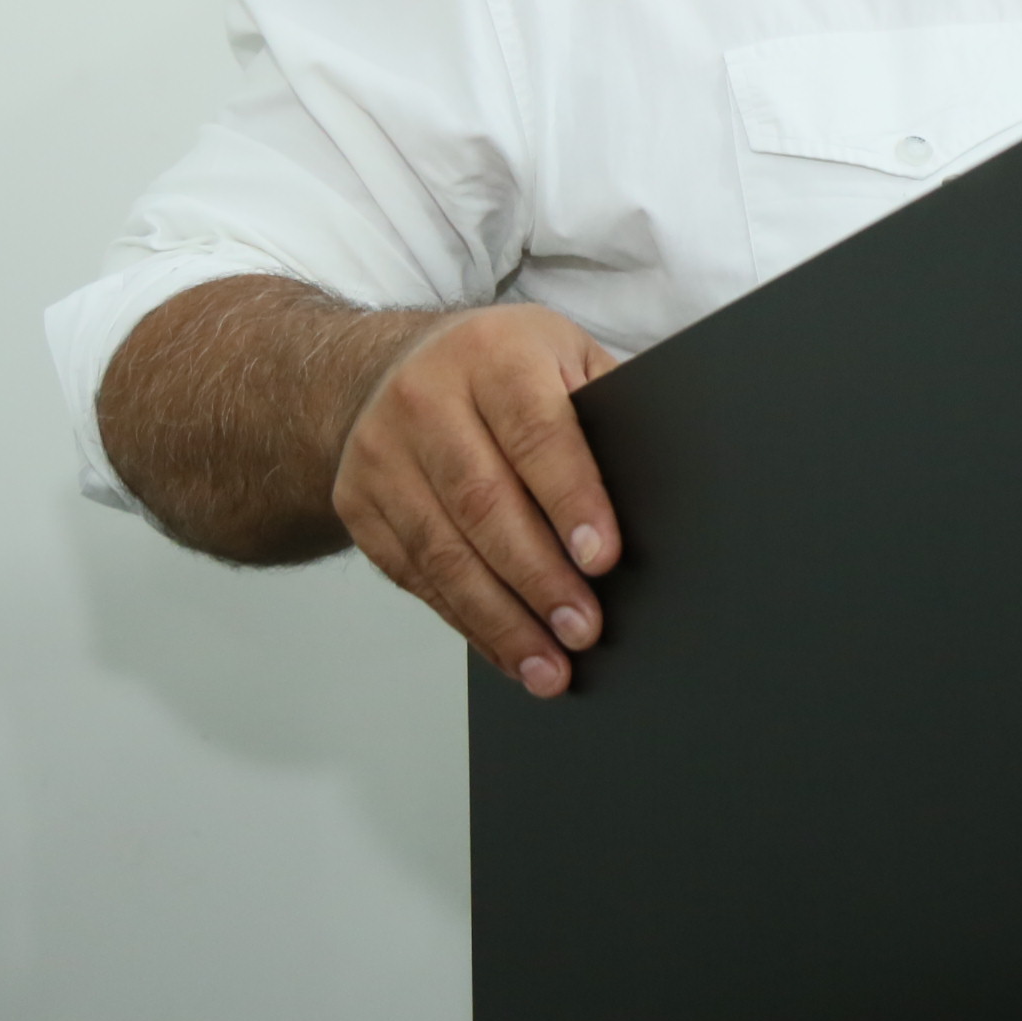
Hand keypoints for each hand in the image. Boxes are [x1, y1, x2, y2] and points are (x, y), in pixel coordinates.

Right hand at [332, 305, 622, 695]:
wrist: (390, 368)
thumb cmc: (500, 366)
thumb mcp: (560, 354)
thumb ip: (604, 408)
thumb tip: (662, 487)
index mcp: (493, 354)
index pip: (537, 434)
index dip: (571, 500)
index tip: (604, 559)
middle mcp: (425, 399)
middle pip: (484, 502)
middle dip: (539, 578)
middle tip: (584, 629)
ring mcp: (382, 454)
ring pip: (444, 551)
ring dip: (501, 619)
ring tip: (548, 666)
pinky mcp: (359, 504)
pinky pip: (415, 575)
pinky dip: (466, 620)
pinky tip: (507, 650)